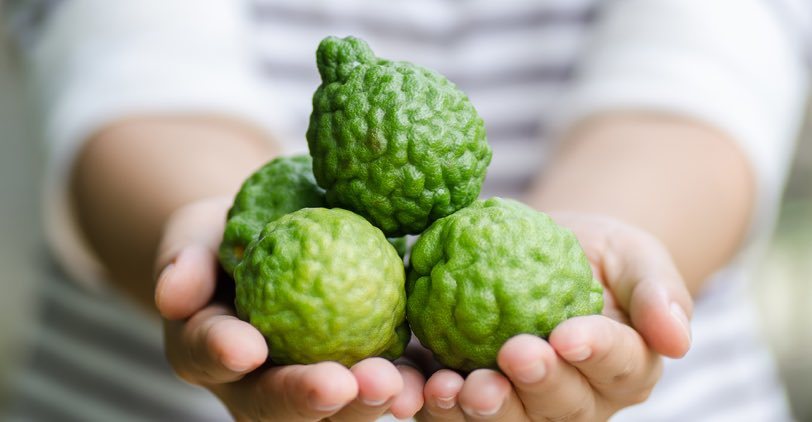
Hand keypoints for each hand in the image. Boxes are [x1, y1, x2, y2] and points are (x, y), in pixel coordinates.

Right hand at [153, 197, 424, 420]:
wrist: (273, 242)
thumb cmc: (228, 237)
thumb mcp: (197, 234)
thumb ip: (186, 261)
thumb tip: (174, 293)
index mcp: (206, 348)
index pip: (207, 354)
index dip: (225, 354)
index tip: (249, 348)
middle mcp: (253, 383)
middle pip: (275, 404)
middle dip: (309, 399)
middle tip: (342, 384)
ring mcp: (303, 385)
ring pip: (331, 410)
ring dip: (363, 403)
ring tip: (395, 387)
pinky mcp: (352, 372)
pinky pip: (375, 384)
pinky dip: (401, 384)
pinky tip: (427, 378)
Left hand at [417, 213, 692, 420]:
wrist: (544, 256)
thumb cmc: (599, 257)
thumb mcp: (635, 257)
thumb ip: (658, 293)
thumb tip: (677, 339)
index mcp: (625, 370)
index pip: (618, 366)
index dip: (595, 353)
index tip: (567, 335)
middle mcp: (579, 400)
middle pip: (560, 406)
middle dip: (535, 385)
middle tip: (512, 356)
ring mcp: (526, 406)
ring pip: (506, 420)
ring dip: (478, 409)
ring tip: (454, 385)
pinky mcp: (476, 396)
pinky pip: (454, 409)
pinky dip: (431, 402)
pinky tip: (415, 388)